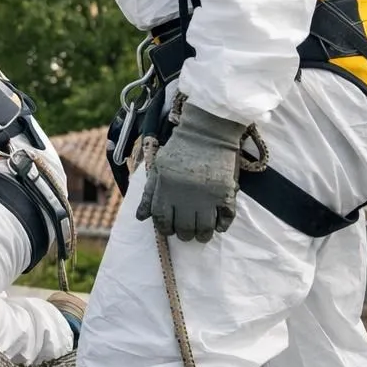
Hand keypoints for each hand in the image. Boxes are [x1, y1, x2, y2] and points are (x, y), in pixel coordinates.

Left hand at [137, 99, 245, 241]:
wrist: (206, 131)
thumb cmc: (179, 150)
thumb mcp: (158, 169)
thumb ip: (149, 194)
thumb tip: (140, 217)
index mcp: (165, 188)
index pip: (162, 220)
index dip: (165, 229)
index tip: (169, 230)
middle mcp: (185, 195)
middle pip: (184, 227)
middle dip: (184, 234)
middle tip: (187, 233)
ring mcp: (207, 195)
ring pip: (205, 227)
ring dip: (203, 235)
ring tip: (202, 234)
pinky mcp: (226, 192)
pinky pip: (226, 218)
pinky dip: (223, 226)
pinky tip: (218, 226)